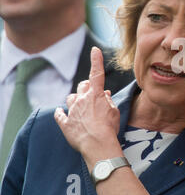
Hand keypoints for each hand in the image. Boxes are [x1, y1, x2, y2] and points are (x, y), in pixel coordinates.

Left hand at [54, 47, 121, 168]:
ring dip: (75, 99)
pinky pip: (60, 114)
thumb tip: (105, 95)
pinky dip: (61, 113)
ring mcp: (72, 111)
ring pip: (70, 98)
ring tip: (80, 106)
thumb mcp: (114, 112)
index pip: (97, 73)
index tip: (95, 50)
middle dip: (87, 87)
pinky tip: (61, 113)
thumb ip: (108, 101)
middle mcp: (82, 100)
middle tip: (93, 94)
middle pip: (82, 86)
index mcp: (96, 95)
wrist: (98, 145)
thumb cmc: (109, 128)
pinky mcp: (65, 123)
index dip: (96, 60)